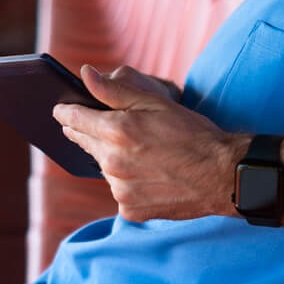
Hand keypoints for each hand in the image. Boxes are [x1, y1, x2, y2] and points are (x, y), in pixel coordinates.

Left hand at [53, 64, 241, 221]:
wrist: (223, 175)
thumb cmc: (193, 133)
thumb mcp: (155, 103)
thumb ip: (114, 90)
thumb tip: (85, 74)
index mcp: (116, 131)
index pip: (74, 118)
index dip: (66, 111)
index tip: (60, 109)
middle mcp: (112, 162)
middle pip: (85, 143)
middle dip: (88, 132)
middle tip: (99, 125)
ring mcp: (119, 189)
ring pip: (103, 167)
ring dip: (111, 158)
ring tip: (140, 152)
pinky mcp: (129, 209)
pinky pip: (118, 191)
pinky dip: (127, 182)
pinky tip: (149, 174)